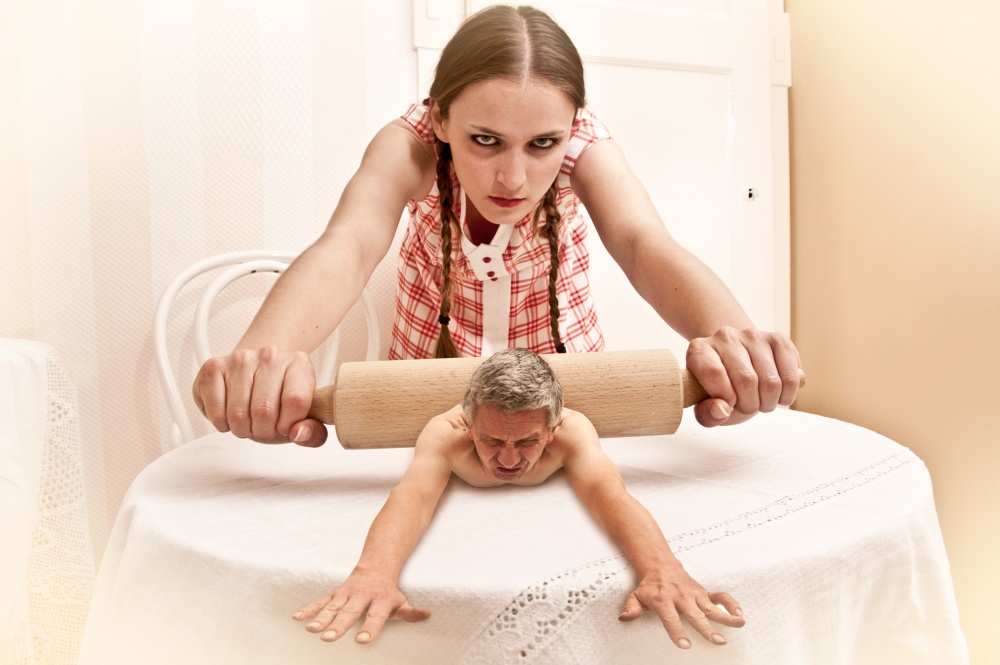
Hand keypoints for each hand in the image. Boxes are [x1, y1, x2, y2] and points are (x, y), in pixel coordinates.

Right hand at [192, 346, 326, 445]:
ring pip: (238, 414)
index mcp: (299, 364)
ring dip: (242, 429)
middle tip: (263, 427)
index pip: (296, 401)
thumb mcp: (304, 417)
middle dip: (263, 431)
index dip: (288, 425)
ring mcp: (240, 359)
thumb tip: (299, 433)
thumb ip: (314, 433)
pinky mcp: (213, 367)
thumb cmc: (279, 399)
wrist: (256, 374)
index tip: (285, 426)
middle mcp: (270, 356)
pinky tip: (229, 414)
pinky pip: (215, 410)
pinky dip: (221, 423)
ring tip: (248, 420)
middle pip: (264, 411)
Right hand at [293, 568, 430, 643]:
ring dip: (320, 618)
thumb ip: (410, 612)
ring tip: (311, 630)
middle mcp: (361, 596)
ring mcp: (346, 594)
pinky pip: (320, 601)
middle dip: (339, 625)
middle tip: (329, 638)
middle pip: (350, 612)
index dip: (370, 628)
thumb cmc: (388, 592)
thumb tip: (426, 615)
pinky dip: (309, 609)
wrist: (375, 566)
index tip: (362, 641)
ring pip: (332, 607)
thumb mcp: (401, 601)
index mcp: (380, 600)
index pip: (375, 616)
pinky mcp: (335, 593)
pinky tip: (297, 618)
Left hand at [618, 567, 744, 647]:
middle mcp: (681, 597)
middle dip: (707, 628)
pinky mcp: (704, 592)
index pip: (671, 618)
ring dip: (725, 616)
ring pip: (712, 606)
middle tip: (717, 641)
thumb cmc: (649, 585)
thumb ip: (631, 607)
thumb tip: (624, 618)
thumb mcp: (636, 596)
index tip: (685, 645)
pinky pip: (720, 596)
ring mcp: (695, 595)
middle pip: (696, 615)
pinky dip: (730, 603)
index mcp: (664, 600)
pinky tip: (739, 613)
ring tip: (738, 624)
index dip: (677, 631)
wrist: (660, 565)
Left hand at [686, 326, 800, 426]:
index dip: (725, 397)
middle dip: (749, 404)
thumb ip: (707, 414)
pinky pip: (792, 376)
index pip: (713, 372)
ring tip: (761, 400)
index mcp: (699, 350)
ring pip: (771, 381)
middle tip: (747, 405)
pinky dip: (788, 394)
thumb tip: (722, 410)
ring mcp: (753, 335)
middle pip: (746, 379)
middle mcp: (725, 336)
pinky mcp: (779, 339)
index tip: (728, 405)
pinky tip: (778, 393)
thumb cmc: (721, 390)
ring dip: (769, 402)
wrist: (740, 369)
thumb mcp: (708, 407)